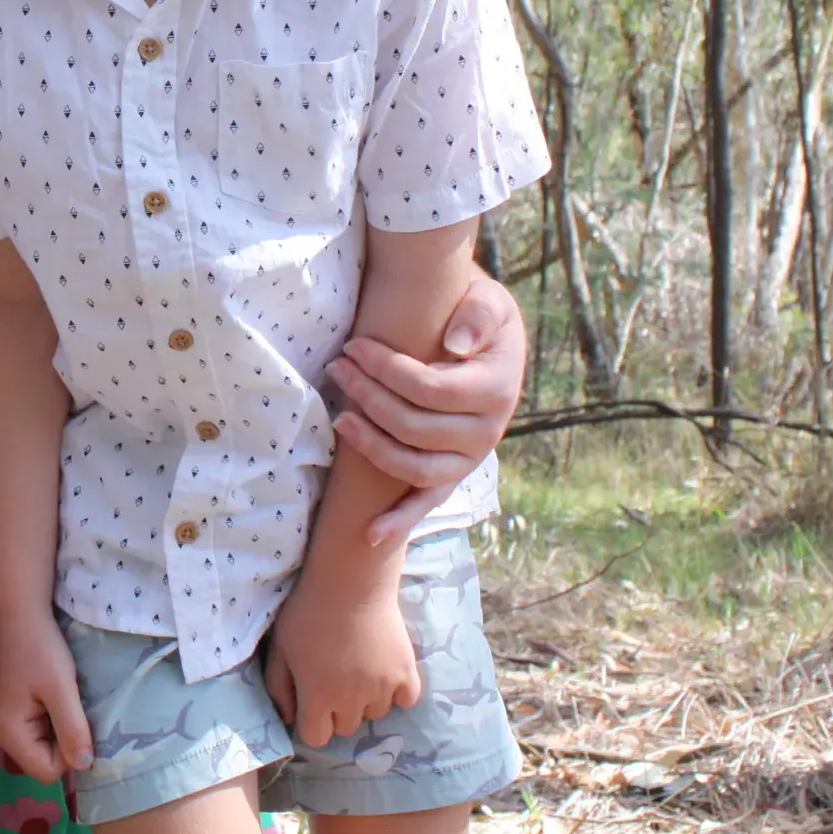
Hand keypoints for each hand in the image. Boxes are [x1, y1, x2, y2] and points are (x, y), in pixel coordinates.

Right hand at [0, 610, 92, 783]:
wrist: (19, 611)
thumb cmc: (40, 648)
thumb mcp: (61, 689)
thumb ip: (72, 729)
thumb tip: (84, 766)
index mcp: (9, 733)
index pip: (47, 772)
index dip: (69, 752)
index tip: (76, 718)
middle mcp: (2, 733)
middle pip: (44, 761)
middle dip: (65, 740)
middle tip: (71, 705)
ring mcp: (6, 721)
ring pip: (45, 746)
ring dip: (61, 727)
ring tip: (63, 697)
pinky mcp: (13, 710)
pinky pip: (40, 730)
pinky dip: (54, 717)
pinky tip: (55, 693)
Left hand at [265, 565, 417, 748]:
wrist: (349, 581)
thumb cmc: (306, 613)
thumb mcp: (280, 648)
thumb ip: (279, 688)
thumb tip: (288, 719)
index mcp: (318, 696)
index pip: (317, 737)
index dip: (311, 722)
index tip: (311, 702)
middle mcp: (352, 700)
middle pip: (346, 727)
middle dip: (337, 711)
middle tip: (334, 679)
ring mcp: (383, 687)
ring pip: (376, 714)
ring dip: (366, 700)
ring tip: (358, 669)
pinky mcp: (407, 672)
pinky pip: (406, 700)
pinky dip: (397, 692)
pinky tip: (384, 671)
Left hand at [329, 265, 525, 541]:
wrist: (489, 338)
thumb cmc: (477, 313)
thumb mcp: (488, 299)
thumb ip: (478, 313)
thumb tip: (456, 345)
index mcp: (495, 389)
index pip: (428, 388)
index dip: (385, 370)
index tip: (352, 347)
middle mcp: (487, 431)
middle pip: (415, 426)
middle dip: (369, 397)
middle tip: (337, 368)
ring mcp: (470, 457)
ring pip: (415, 467)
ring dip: (372, 446)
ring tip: (338, 419)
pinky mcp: (455, 471)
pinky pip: (429, 500)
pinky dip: (401, 520)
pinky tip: (371, 534)